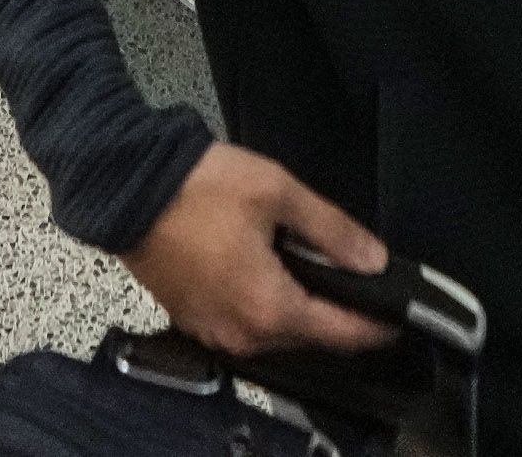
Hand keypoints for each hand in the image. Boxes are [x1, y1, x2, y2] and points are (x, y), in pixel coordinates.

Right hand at [120, 144, 392, 361]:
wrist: (124, 186)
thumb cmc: (195, 187)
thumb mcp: (278, 192)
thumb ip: (333, 230)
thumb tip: (372, 259)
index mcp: (269, 309)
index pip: (343, 333)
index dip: (376, 323)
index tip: (397, 312)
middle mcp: (242, 334)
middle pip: (309, 334)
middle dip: (335, 309)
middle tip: (352, 273)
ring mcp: (213, 331)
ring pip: (276, 330)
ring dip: (297, 304)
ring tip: (305, 262)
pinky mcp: (192, 319)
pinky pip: (243, 321)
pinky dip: (262, 301)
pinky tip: (264, 266)